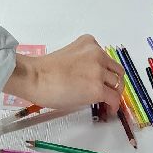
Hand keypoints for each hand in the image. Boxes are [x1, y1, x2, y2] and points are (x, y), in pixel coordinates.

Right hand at [3, 34, 125, 113]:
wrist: (34, 77)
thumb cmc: (43, 70)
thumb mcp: (68, 56)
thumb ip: (83, 62)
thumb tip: (88, 79)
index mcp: (88, 43)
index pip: (106, 58)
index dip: (105, 72)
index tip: (102, 80)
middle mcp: (97, 54)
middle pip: (116, 70)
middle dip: (113, 82)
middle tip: (108, 91)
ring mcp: (98, 71)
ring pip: (117, 84)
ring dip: (113, 93)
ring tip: (107, 102)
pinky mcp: (97, 89)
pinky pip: (114, 98)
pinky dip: (114, 105)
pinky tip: (109, 110)